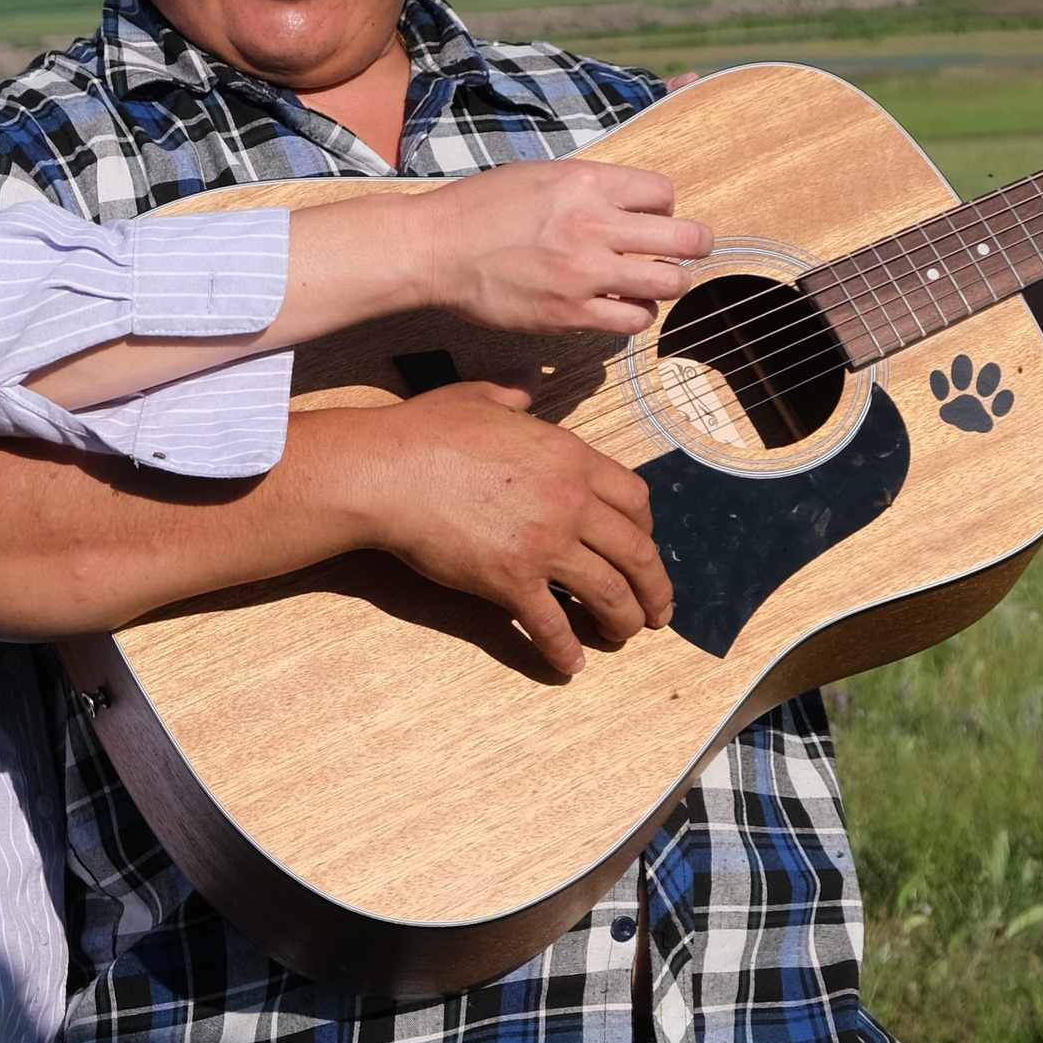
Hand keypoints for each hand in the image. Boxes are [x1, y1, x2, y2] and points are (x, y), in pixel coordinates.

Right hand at [335, 380, 672, 673]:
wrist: (386, 473)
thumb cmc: (426, 432)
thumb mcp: (479, 396)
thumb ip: (515, 390)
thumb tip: (529, 375)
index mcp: (570, 457)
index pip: (635, 499)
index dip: (645, 529)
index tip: (642, 548)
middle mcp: (570, 501)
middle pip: (636, 552)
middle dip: (654, 586)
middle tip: (656, 610)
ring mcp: (544, 544)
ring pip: (608, 592)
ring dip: (624, 619)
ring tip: (625, 635)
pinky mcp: (511, 581)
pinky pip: (551, 624)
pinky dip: (564, 650)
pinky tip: (570, 666)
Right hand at [411, 157, 712, 341]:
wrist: (437, 249)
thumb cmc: (483, 208)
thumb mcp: (542, 175)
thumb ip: (590, 186)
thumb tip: (631, 201)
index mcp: (587, 183)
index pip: (663, 193)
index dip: (664, 206)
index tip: (653, 216)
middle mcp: (594, 225)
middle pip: (684, 238)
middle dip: (695, 243)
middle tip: (692, 248)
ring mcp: (586, 273)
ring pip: (668, 283)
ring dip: (668, 282)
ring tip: (655, 281)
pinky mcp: (572, 313)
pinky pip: (633, 320)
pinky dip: (636, 313)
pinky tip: (622, 306)